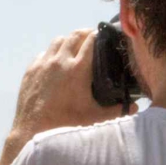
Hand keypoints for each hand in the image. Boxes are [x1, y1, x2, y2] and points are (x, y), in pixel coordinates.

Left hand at [8, 29, 124, 147]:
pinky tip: (56, 63)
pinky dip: (52, 54)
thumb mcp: (94, 118)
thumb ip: (116, 111)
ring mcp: (43, 64)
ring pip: (57, 41)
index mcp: (78, 69)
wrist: (33, 130)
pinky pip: (43, 54)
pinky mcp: (31, 71)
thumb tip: (134, 108)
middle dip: (84, 34)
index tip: (104, 36)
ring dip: (67, 41)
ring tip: (74, 48)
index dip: (99, 35)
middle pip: (74, 35)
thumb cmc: (66, 124)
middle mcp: (60, 62)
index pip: (91, 40)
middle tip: (91, 38)